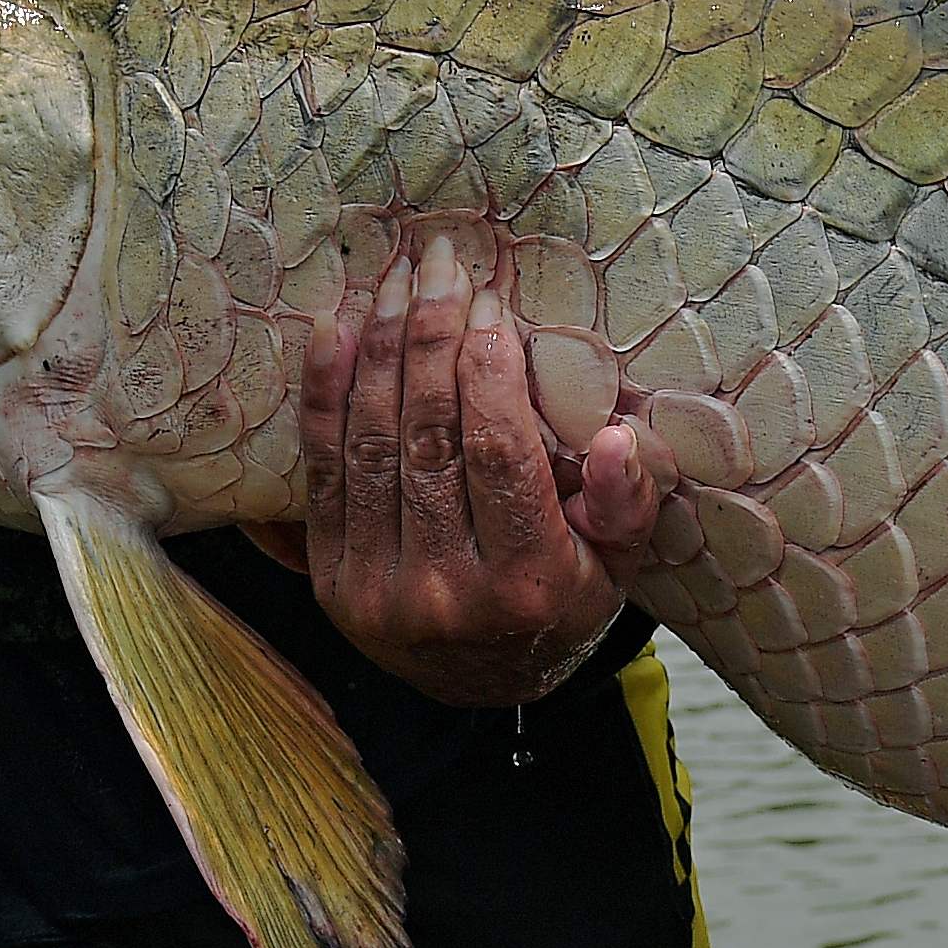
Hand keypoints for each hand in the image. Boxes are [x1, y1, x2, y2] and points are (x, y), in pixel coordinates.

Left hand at [278, 230, 652, 705]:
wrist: (480, 683)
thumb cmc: (560, 601)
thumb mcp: (617, 565)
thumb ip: (627, 503)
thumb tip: (617, 437)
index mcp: (524, 584)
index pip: (498, 453)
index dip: (489, 370)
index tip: (491, 304)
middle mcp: (442, 591)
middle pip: (429, 436)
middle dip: (431, 336)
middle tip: (440, 264)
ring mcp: (375, 589)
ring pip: (372, 443)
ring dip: (380, 350)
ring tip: (395, 281)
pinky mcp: (329, 579)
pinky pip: (320, 470)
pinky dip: (323, 395)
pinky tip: (335, 332)